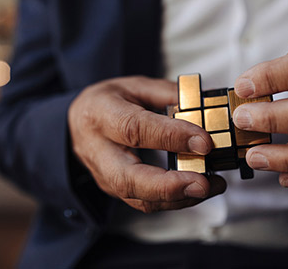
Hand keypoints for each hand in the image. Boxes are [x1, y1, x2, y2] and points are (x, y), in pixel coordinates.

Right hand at [68, 76, 225, 212]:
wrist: (76, 125)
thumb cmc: (107, 103)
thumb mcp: (135, 85)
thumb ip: (168, 94)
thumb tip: (203, 104)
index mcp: (102, 114)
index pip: (135, 129)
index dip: (170, 138)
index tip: (203, 142)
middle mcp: (99, 150)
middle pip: (128, 178)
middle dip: (169, 186)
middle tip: (203, 183)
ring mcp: (105, 176)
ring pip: (138, 198)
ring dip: (178, 198)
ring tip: (211, 186)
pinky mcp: (116, 191)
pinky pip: (145, 203)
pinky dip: (175, 200)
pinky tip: (199, 190)